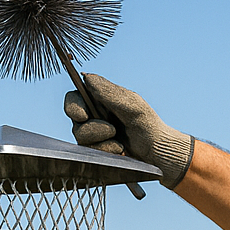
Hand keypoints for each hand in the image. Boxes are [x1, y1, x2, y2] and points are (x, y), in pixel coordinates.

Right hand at [65, 74, 194, 188]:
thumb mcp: (131, 104)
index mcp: (98, 98)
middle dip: (92, 128)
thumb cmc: (147, 124)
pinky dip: (106, 151)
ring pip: (81, 138)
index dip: (73, 106)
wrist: (156, 150)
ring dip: (102, 141)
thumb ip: (109, 92)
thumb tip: (86, 76)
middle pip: (75, 120)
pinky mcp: (97, 149)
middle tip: (112, 130)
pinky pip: (90, 152)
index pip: (73, 97)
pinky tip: (120, 151)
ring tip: (120, 144)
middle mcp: (93, 115)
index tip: (83, 116)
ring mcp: (93, 133)